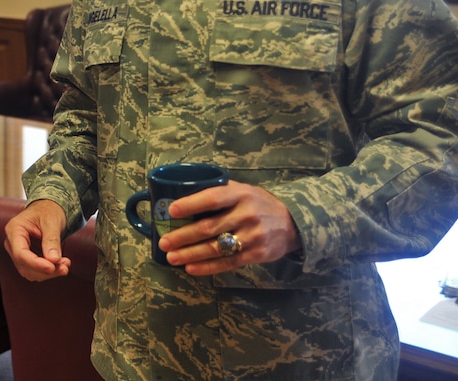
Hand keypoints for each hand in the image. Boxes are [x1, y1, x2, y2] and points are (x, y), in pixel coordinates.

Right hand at [4, 199, 71, 280]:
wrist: (48, 208)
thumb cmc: (48, 211)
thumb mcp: (51, 222)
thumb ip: (52, 240)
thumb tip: (54, 260)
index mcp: (14, 230)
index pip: (20, 253)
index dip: (36, 264)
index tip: (52, 267)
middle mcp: (12, 242)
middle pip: (24, 265)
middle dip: (45, 270)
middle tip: (65, 266)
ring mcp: (17, 251)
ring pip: (29, 272)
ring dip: (48, 273)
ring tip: (65, 265)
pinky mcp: (26, 258)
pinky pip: (34, 271)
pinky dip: (47, 271)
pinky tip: (60, 265)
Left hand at [157, 181, 301, 275]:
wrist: (293, 223)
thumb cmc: (257, 203)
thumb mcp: (242, 190)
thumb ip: (217, 192)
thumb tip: (180, 197)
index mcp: (240, 194)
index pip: (212, 198)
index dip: (191, 204)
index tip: (172, 210)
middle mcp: (246, 214)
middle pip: (209, 227)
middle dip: (183, 236)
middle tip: (164, 242)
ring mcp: (252, 236)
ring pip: (216, 248)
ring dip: (190, 254)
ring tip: (171, 257)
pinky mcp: (256, 255)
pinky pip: (227, 263)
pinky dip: (207, 267)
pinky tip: (190, 268)